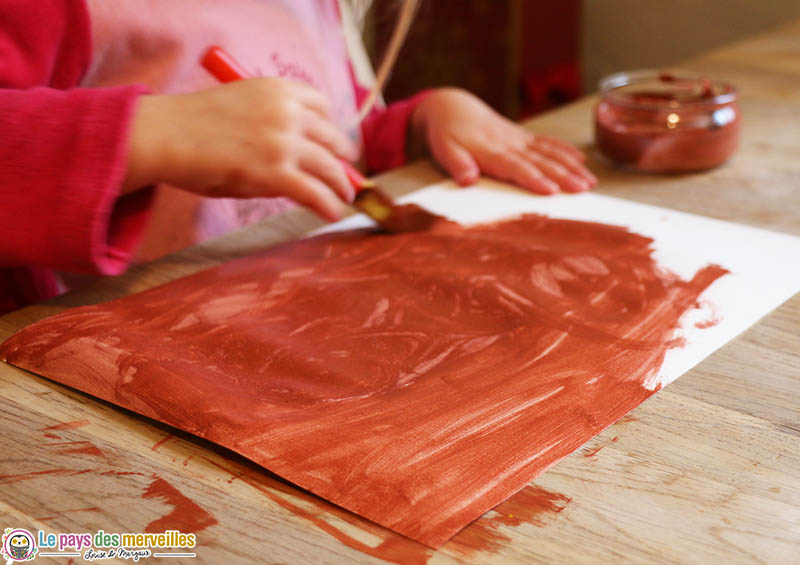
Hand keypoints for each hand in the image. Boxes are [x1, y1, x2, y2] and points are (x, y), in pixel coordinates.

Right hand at [124, 78, 357, 220]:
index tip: (331, 142)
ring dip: (341, 185)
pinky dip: (329, 204)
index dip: (330, 127)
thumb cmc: (194, 123)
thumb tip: (295, 155)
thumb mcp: (242, 106)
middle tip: (345, 173)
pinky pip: (315, 192)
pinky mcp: (277, 173)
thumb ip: (273, 123)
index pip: (321, 105)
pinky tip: (333, 213)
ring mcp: (284, 143)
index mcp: (278, 90)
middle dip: (342, 158)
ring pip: (329, 167)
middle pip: (332, 138)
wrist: (166, 135)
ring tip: (344, 198)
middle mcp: (288, 112)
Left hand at [411, 88, 596, 193]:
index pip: (516, 167)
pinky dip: (565, 151)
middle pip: (540, 162)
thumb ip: (456, 164)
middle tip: (583, 190)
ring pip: (550, 153)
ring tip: (590, 182)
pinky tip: (582, 161)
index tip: (551, 191)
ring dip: (571, 167)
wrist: (452, 107)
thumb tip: (467, 180)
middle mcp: (510, 145)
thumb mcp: (443, 149)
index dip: (534, 179)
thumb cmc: (446, 134)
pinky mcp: (523, 137)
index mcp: (491, 151)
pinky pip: (548, 143)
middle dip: (563, 176)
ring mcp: (519, 139)